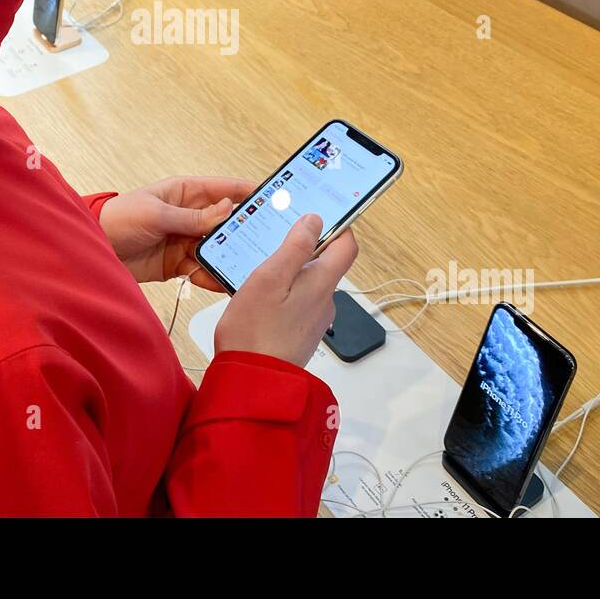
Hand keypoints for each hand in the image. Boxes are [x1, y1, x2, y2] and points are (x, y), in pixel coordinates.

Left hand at [98, 176, 252, 290]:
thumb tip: (227, 209)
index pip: (224, 189)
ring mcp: (184, 240)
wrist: (93, 251)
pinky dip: (212, 275)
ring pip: (216, 247)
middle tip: (267, 240)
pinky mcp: (178, 263)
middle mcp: (189, 215)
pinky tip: (224, 281)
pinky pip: (202, 268)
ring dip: (230, 256)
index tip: (273, 199)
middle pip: (225, 222)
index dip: (248, 193)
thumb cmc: (117, 220)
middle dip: (244, 230)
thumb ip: (193, 217)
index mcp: (184, 192)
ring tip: (249, 265)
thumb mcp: (156, 214)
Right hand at [214, 214, 358, 367]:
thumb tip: (315, 221)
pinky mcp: (300, 334)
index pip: (347, 245)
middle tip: (276, 238)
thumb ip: (295, 247)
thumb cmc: (255, 332)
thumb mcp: (270, 278)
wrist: (252, 384)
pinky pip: (297, 303)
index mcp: (322, 283)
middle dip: (305, 247)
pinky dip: (284, 293)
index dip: (338, 225)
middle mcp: (325, 301)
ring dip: (291, 272)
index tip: (318, 215)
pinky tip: (260, 298)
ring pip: (309, 284)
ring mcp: (314, 320)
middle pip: (326, 263)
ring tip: (261, 270)